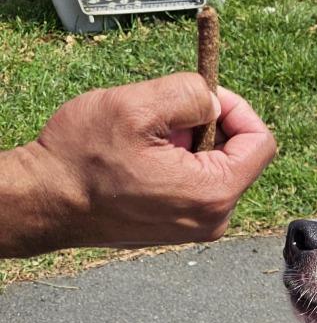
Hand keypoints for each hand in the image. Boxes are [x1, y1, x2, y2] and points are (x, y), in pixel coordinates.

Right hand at [2, 72, 276, 255]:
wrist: (48, 203)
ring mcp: (199, 227)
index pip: (261, 143)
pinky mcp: (182, 228)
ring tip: (146, 146)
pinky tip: (142, 163)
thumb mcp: (136, 106)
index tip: (203, 96)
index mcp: (215, 192)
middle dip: (206, 128)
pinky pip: (196, 185)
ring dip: (187, 146)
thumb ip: (189, 94)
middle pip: (238, 155)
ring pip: (214, 168)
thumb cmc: (83, 159)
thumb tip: (215, 101)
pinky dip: (177, 165)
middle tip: (162, 123)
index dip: (238, 109)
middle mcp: (215, 218)